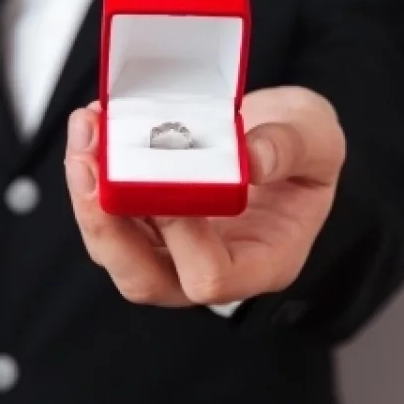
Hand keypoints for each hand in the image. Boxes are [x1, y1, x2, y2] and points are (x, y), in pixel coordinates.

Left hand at [63, 86, 344, 306]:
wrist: (282, 134)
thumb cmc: (305, 147)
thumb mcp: (317, 138)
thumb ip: (291, 148)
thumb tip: (252, 159)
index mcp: (263, 261)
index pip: (211, 276)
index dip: (182, 236)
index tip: (168, 182)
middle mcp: (211, 267)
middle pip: (143, 278)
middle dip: (106, 224)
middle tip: (90, 163)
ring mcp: (172, 249)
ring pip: (113, 248)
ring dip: (87, 194)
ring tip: (86, 132)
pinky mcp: (145, 221)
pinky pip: (107, 212)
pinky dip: (94, 171)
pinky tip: (93, 125)